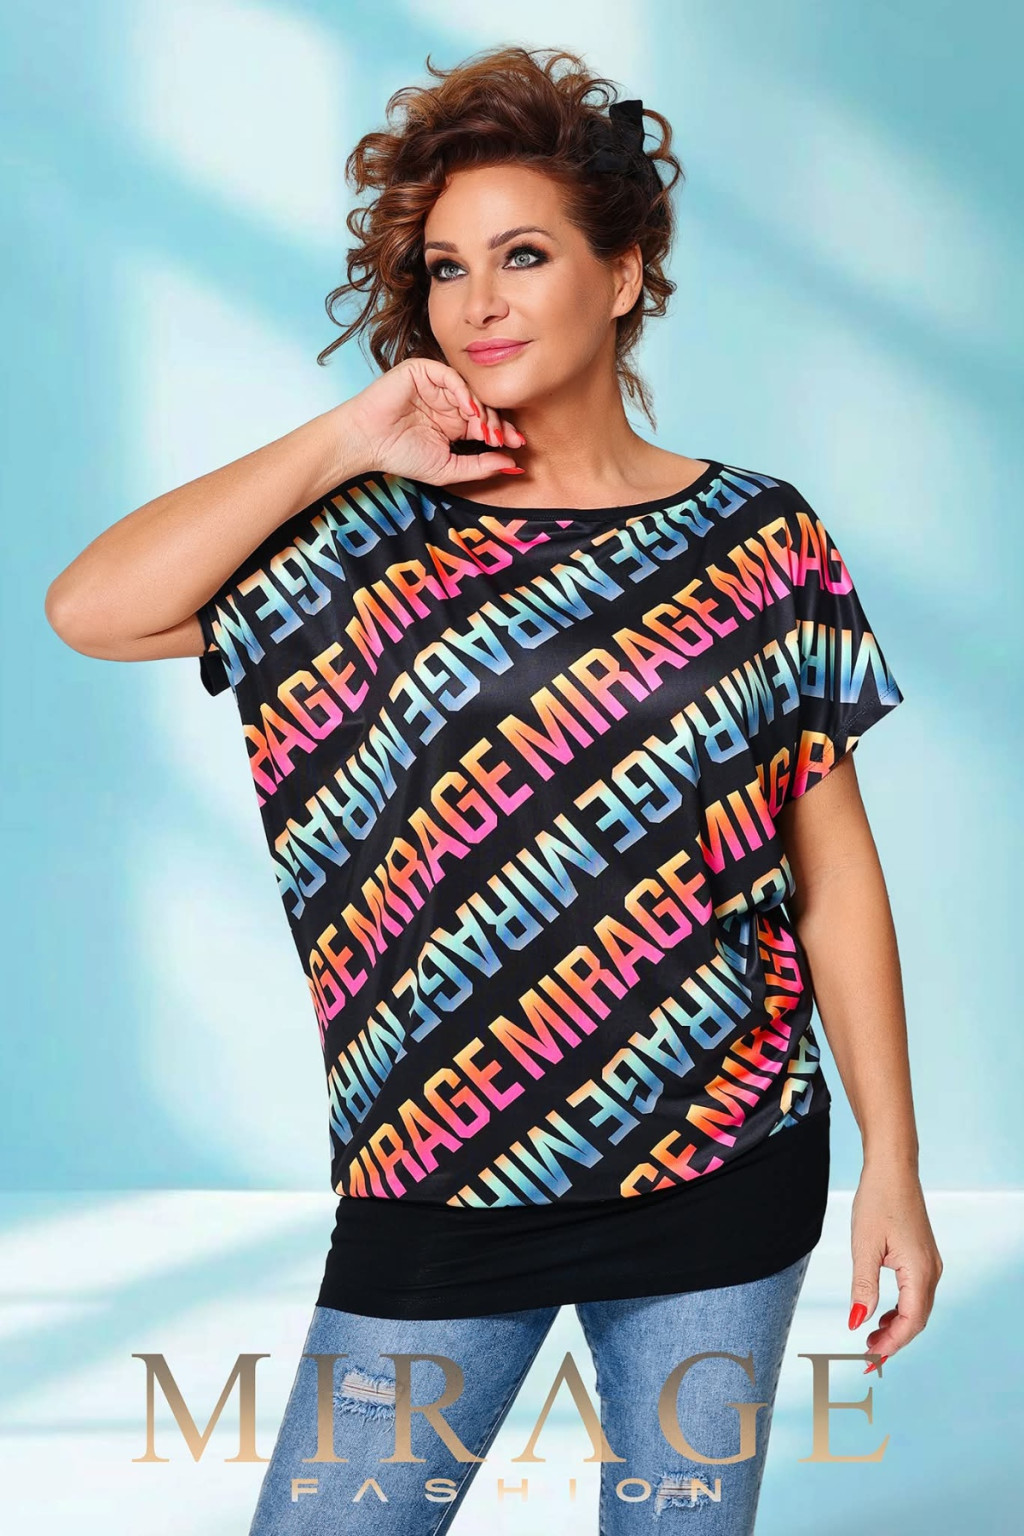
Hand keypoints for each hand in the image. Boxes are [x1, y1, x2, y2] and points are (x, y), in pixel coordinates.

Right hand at [339, 357, 524, 485]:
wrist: (367, 443)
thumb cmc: (400, 456)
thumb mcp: (448, 468)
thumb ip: (479, 467)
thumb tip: (512, 466)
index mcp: (453, 422)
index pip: (485, 422)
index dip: (502, 432)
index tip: (517, 446)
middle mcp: (447, 402)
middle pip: (483, 405)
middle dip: (497, 423)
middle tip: (504, 439)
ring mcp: (436, 385)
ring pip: (471, 391)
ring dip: (483, 411)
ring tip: (486, 431)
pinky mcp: (423, 371)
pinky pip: (451, 376)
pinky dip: (464, 392)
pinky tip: (470, 412)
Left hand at [847, 1159, 942, 1368]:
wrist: (893, 1169)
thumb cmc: (878, 1200)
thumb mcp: (864, 1246)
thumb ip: (863, 1287)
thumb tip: (857, 1322)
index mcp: (919, 1270)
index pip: (911, 1321)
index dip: (892, 1343)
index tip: (870, 1357)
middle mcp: (931, 1270)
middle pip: (917, 1318)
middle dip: (894, 1340)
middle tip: (867, 1354)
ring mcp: (930, 1263)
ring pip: (918, 1307)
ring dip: (897, 1325)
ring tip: (872, 1337)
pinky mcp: (923, 1255)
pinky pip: (916, 1293)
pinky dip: (901, 1308)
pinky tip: (882, 1312)